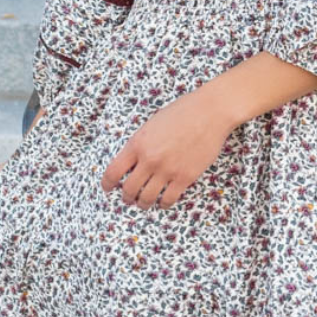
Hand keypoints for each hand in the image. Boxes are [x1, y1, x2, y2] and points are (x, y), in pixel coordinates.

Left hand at [100, 90, 233, 208]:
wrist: (210, 112)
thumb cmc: (182, 113)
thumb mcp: (151, 124)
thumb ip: (140, 144)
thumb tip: (132, 162)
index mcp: (137, 144)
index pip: (113, 171)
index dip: (107, 184)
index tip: (108, 188)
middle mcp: (150, 159)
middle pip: (129, 189)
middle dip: (126, 197)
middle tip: (128, 199)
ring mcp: (168, 170)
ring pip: (147, 198)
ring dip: (143, 204)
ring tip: (144, 203)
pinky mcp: (185, 177)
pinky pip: (169, 199)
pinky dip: (163, 203)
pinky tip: (163, 201)